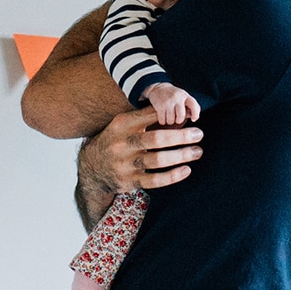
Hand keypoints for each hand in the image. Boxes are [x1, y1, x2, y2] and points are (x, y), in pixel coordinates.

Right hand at [74, 106, 202, 227]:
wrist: (91, 168)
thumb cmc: (116, 141)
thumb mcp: (123, 124)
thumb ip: (145, 116)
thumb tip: (176, 108)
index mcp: (122, 125)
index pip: (150, 116)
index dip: (172, 115)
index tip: (190, 116)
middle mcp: (123, 144)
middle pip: (157, 138)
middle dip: (181, 136)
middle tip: (199, 134)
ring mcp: (126, 164)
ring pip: (158, 160)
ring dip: (181, 155)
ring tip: (197, 151)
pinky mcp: (130, 181)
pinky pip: (155, 180)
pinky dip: (173, 176)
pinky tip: (186, 170)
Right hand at [142, 82, 199, 125]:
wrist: (158, 89)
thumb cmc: (174, 96)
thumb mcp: (183, 98)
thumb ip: (190, 107)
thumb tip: (194, 118)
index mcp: (185, 96)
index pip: (194, 105)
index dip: (195, 114)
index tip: (193, 119)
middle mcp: (177, 98)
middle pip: (181, 116)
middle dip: (179, 120)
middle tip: (176, 118)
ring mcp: (168, 101)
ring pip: (171, 120)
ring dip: (170, 121)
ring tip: (169, 116)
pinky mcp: (160, 106)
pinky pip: (162, 120)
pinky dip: (163, 121)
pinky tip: (163, 116)